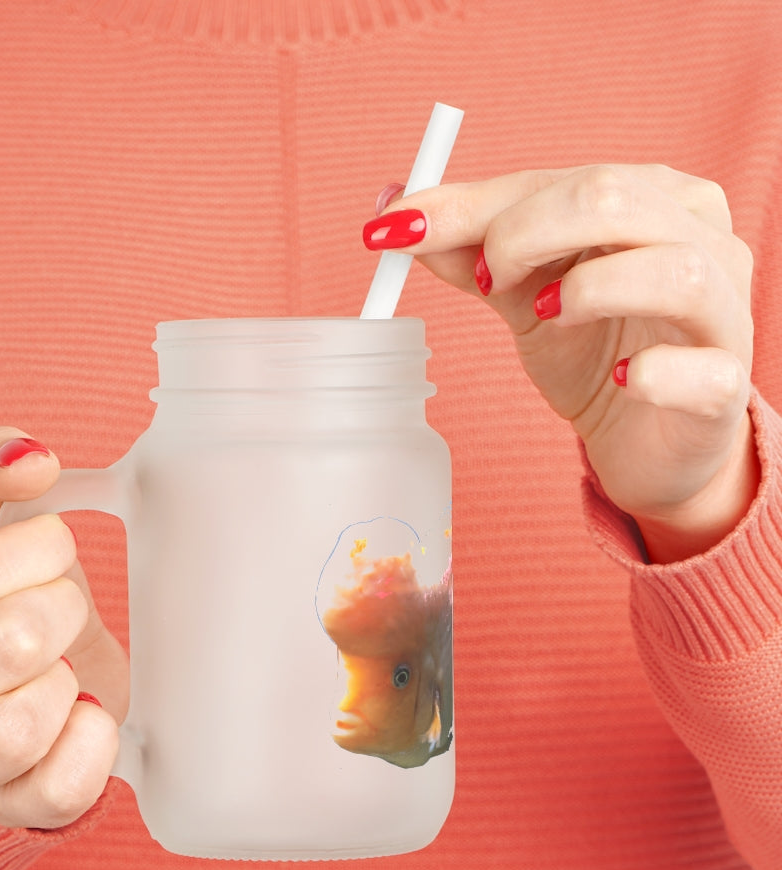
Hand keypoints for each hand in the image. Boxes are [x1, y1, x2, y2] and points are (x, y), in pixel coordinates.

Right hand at [0, 428, 127, 828]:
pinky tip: (82, 711)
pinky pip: (61, 787)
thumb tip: (29, 454)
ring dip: (67, 679)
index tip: (53, 550)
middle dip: (62, 609)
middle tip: (62, 609)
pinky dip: (93, 740)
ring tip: (62, 666)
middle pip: (9, 643)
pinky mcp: (6, 809)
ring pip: (22, 724)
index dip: (40, 550)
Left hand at [365, 165, 757, 561]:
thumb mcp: (522, 295)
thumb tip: (395, 211)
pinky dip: (654, 373)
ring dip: (588, 290)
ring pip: (674, 270)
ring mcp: (724, 312)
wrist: (644, 439)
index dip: (473, 205)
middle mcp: (701, 239)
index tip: (397, 229)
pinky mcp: (725, 385)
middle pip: (614, 199)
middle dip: (524, 233)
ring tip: (544, 316)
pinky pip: (702, 370)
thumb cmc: (592, 352)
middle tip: (485, 281)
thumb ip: (469, 252)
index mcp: (651, 199)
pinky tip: (621, 380)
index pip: (558, 180)